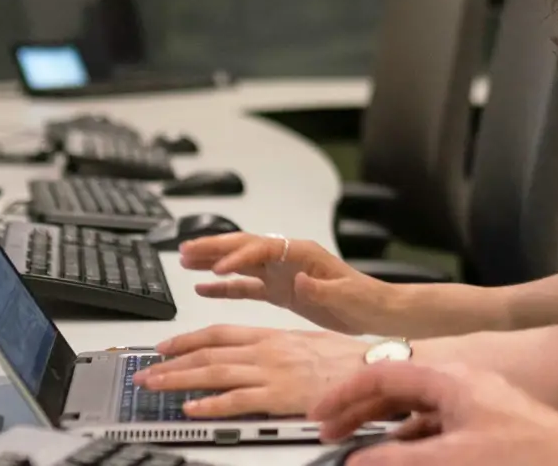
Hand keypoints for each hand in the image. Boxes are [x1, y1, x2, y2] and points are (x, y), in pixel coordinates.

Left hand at [137, 325, 368, 418]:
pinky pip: (237, 400)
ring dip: (179, 380)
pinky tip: (191, 409)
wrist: (372, 367)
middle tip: (146, 371)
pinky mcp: (279, 395)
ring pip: (214, 373)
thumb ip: (278, 347)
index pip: (219, 333)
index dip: (188, 339)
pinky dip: (211, 404)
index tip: (165, 346)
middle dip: (172, 362)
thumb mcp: (307, 342)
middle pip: (208, 353)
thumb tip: (258, 354)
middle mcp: (266, 350)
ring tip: (155, 387)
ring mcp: (271, 372)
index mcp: (272, 335)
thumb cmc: (347, 359)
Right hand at [180, 232, 393, 334]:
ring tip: (183, 261)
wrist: (375, 311)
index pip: (262, 248)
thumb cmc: (364, 299)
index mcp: (302, 253)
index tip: (217, 268)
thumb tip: (299, 278)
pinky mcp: (279, 291)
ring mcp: (280, 274)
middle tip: (184, 250)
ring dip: (211, 261)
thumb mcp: (345, 294)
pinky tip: (203, 288)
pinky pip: (245, 286)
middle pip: (243, 247)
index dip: (238, 256)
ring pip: (238, 263)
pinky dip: (224, 287)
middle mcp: (287, 258)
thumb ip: (322, 287)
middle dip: (213, 247)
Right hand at [311, 362, 557, 465]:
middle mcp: (461, 386)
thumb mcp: (451, 457)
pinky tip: (407, 459)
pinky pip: (438, 430)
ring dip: (386, 430)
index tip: (319, 414)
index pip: (381, 374)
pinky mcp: (489, 430)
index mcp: (448, 380)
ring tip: (362, 450)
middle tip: (331, 432)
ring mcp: (476, 407)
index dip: (344, 394)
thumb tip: (357, 462)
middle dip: (360, 412)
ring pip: (417, 413)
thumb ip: (398, 459)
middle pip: (396, 391)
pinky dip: (413, 442)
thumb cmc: (532, 451)